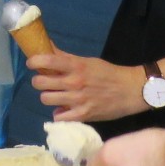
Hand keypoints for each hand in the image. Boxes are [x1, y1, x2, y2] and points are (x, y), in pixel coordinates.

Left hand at [30, 50, 145, 121]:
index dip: (34, 61)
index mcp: (76, 66)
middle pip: (40, 82)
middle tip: (46, 82)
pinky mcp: (83, 115)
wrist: (132, 90)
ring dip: (48, 97)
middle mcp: (74, 82)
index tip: (32, 63)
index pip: (47, 60)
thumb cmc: (109, 74)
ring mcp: (78, 100)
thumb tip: (47, 48)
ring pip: (45, 99)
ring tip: (55, 95)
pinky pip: (58, 117)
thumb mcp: (88, 62)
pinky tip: (64, 109)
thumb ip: (67, 58)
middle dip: (39, 81)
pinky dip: (59, 114)